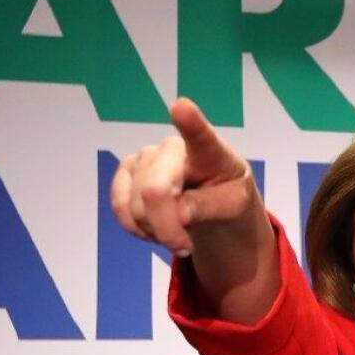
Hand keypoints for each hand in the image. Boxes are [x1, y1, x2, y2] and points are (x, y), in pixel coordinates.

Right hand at [110, 97, 258, 255]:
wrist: (213, 202)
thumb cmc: (227, 195)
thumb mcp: (234, 206)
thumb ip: (210, 207)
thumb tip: (179, 212)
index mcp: (210, 151)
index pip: (200, 135)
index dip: (189, 122)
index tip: (180, 107)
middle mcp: (173, 148)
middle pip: (155, 191)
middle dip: (167, 229)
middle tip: (184, 247)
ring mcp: (145, 157)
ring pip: (136, 206)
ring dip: (155, 231)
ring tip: (175, 231)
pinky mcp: (126, 172)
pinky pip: (119, 207)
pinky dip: (136, 228)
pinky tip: (153, 227)